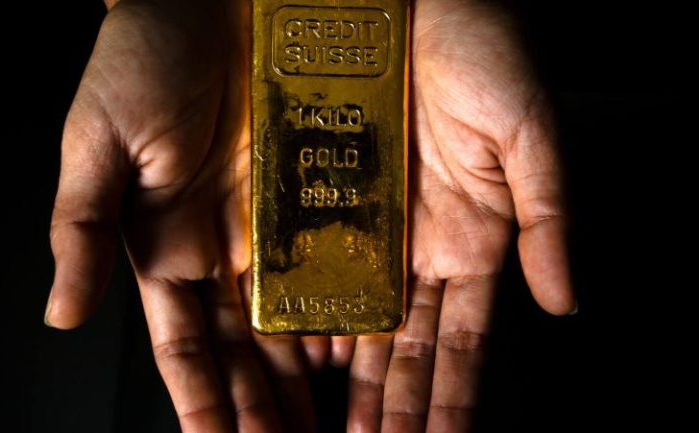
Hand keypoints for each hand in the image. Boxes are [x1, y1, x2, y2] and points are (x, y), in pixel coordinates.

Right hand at [44, 1, 329, 431]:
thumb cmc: (148, 51)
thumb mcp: (99, 139)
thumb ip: (78, 229)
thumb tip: (62, 315)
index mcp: (171, 248)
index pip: (188, 352)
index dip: (204, 406)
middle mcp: (232, 250)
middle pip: (254, 356)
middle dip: (271, 413)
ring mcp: (285, 227)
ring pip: (304, 327)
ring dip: (320, 387)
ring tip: (345, 432)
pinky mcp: (333, 196)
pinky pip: (349, 271)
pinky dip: (359, 321)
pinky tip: (373, 365)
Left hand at [346, 1, 575, 431]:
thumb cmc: (485, 49)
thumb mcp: (530, 134)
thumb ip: (549, 218)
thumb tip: (568, 303)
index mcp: (473, 241)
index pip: (461, 342)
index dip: (450, 398)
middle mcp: (420, 247)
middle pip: (404, 347)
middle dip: (392, 407)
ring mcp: (374, 227)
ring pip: (357, 322)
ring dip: (347, 380)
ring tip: (331, 430)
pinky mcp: (329, 197)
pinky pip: (315, 268)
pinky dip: (307, 317)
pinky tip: (294, 364)